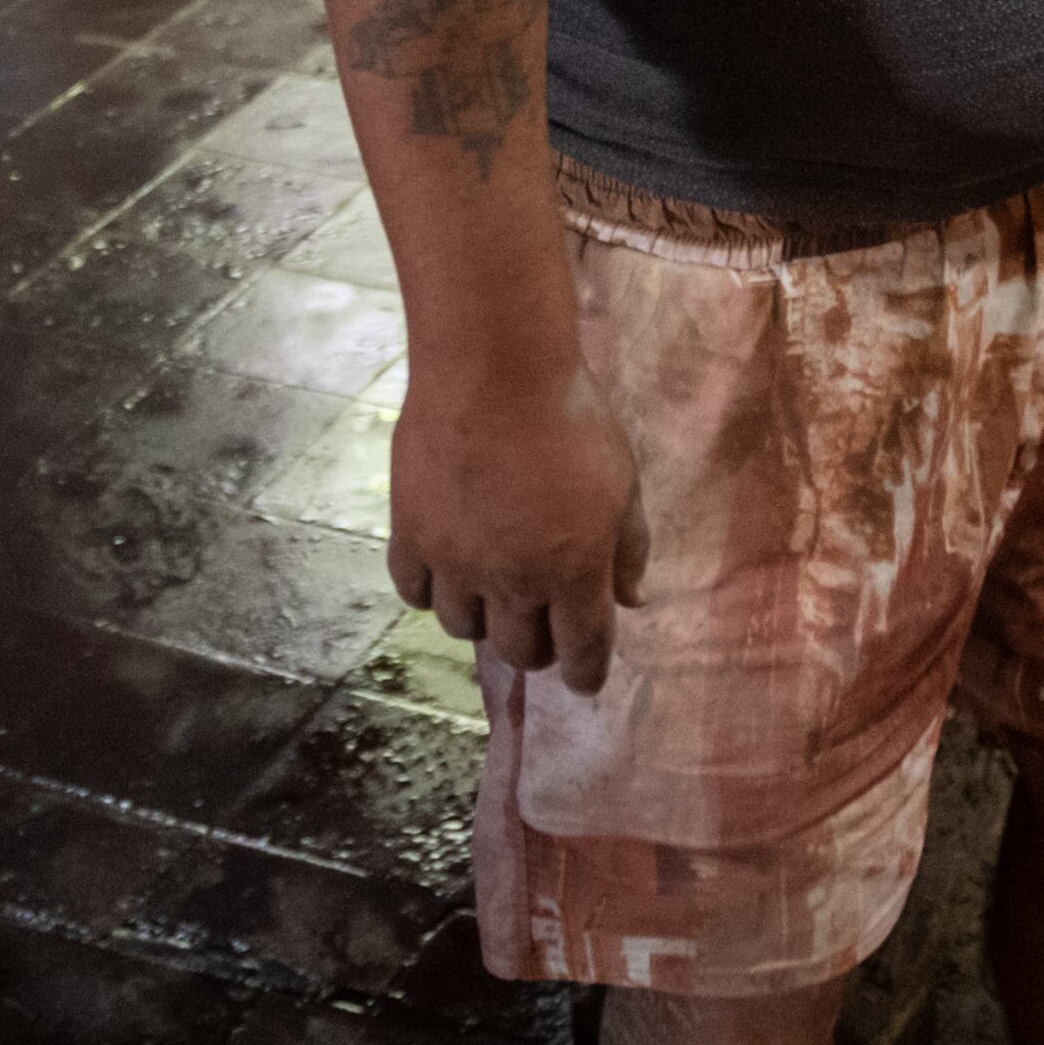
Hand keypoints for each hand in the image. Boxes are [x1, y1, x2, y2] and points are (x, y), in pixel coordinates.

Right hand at [390, 356, 649, 692]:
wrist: (493, 366)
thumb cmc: (571, 416)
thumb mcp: (623, 480)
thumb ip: (629, 548)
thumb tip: (633, 599)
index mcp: (575, 570)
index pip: (582, 652)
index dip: (585, 673)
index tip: (583, 678)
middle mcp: (513, 578)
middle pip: (520, 650)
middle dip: (537, 646)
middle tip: (541, 621)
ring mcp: (456, 559)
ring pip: (462, 628)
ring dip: (482, 618)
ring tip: (490, 589)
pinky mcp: (411, 532)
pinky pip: (413, 590)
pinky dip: (430, 589)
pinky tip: (445, 568)